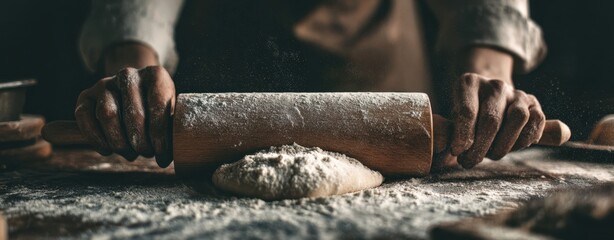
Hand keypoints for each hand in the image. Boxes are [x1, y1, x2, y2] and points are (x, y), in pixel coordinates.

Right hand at [75, 62, 174, 166]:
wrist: (135, 91)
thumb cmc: (158, 108)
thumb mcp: (171, 109)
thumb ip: (171, 126)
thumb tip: (169, 155)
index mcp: (155, 75)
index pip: (157, 104)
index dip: (159, 133)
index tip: (161, 153)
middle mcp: (129, 74)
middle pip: (132, 112)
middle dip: (140, 141)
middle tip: (146, 154)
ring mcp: (105, 83)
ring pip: (107, 114)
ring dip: (119, 142)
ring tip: (130, 154)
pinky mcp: (85, 95)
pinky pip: (84, 118)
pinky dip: (96, 139)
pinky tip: (108, 150)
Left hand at [450, 48, 545, 168]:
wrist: (488, 97)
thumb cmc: (467, 112)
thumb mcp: (452, 116)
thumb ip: (450, 132)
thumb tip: (446, 157)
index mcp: (469, 83)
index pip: (467, 111)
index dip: (462, 135)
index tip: (457, 152)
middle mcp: (495, 85)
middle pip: (491, 119)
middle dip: (480, 147)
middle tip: (469, 161)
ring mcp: (517, 93)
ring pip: (518, 118)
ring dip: (503, 145)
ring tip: (491, 155)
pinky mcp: (534, 103)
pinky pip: (536, 121)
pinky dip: (525, 139)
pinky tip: (511, 147)